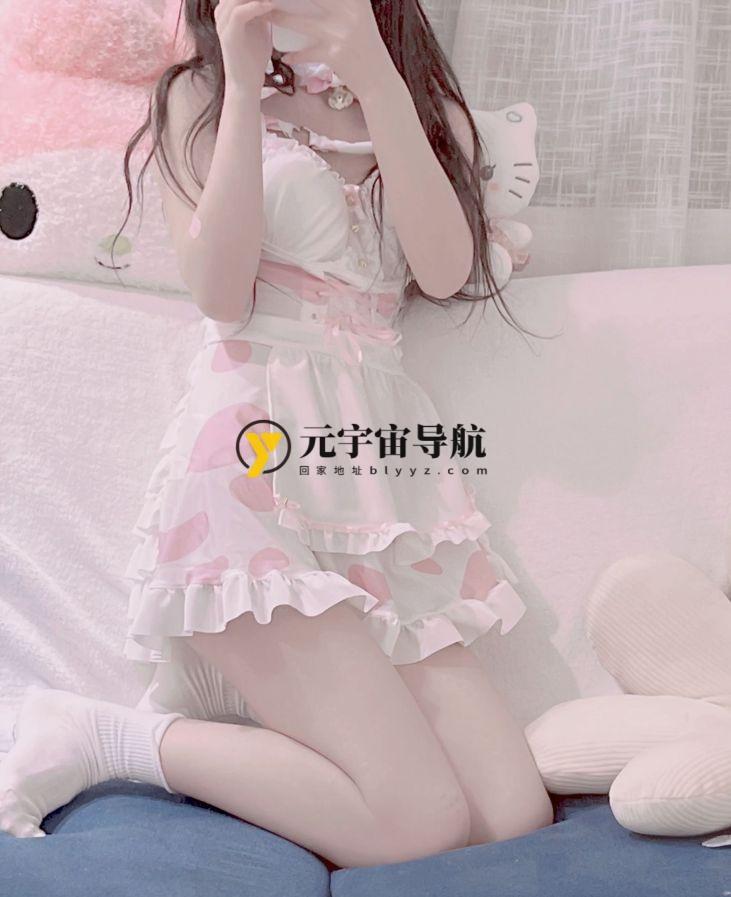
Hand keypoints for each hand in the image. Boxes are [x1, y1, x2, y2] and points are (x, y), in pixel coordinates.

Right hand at [214, 0, 275, 88]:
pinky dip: (255, 7)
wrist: (246, 85)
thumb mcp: (260, 29)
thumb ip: (261, 12)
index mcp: (228, 11)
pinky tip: (270, 5)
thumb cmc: (253, 60)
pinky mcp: (228, 35)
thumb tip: (270, 0)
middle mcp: (222, 14)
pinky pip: (239, 13)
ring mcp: (223, 24)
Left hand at [267, 0, 391, 97]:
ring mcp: (341, 33)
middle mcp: (350, 12)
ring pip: (301, 22)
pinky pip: (307, 52)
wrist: (379, 79)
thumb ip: (347, 2)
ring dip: (279, 17)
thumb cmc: (367, 47)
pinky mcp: (334, 54)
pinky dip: (295, 55)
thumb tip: (318, 0)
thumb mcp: (361, 16)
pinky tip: (286, 56)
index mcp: (355, 0)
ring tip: (265, 14)